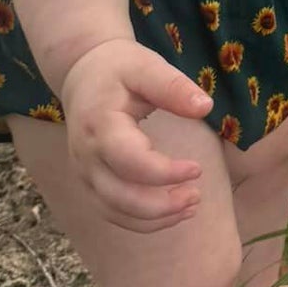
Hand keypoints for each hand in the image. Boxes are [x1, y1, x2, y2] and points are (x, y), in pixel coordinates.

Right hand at [59, 38, 212, 233]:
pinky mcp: (90, 182)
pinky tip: (171, 212)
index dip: (165, 173)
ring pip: (115, 211)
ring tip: (191, 206)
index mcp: (100, 125)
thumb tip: (205, 107)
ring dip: (154, 218)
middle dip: (161, 206)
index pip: (131, 161)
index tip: (198, 169)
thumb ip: (173, 86)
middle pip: (120, 197)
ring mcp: (84, 172)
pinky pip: (112, 211)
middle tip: (197, 196)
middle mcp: (87, 155)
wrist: (82, 74)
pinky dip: (141, 220)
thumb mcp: (146, 66)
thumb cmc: (118, 69)